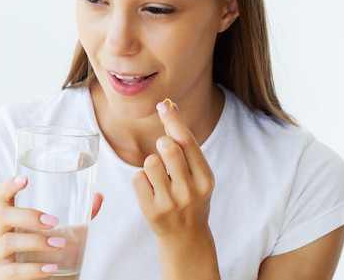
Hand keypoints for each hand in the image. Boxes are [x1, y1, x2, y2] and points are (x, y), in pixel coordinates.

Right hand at [0, 176, 103, 279]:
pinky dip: (33, 269)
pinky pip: (12, 271)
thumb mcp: (63, 237)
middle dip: (28, 216)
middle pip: (3, 216)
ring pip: (7, 242)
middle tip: (54, 221)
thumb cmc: (47, 258)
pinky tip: (51, 268)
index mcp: (11, 220)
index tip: (25, 179)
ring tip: (60, 245)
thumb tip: (99, 196)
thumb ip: (80, 218)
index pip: (2, 197)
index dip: (9, 185)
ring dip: (35, 242)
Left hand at [132, 99, 214, 238]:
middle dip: (162, 143)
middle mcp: (190, 191)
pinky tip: (151, 189)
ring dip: (151, 164)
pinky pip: (138, 178)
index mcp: (205, 179)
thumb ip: (184, 143)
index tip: (163, 106)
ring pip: (150, 162)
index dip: (174, 121)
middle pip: (168, 148)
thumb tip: (169, 107)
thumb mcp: (196, 173)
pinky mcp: (152, 211)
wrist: (186, 237)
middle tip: (164, 151)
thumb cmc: (190, 196)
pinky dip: (142, 179)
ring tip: (159, 176)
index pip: (188, 142)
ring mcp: (171, 203)